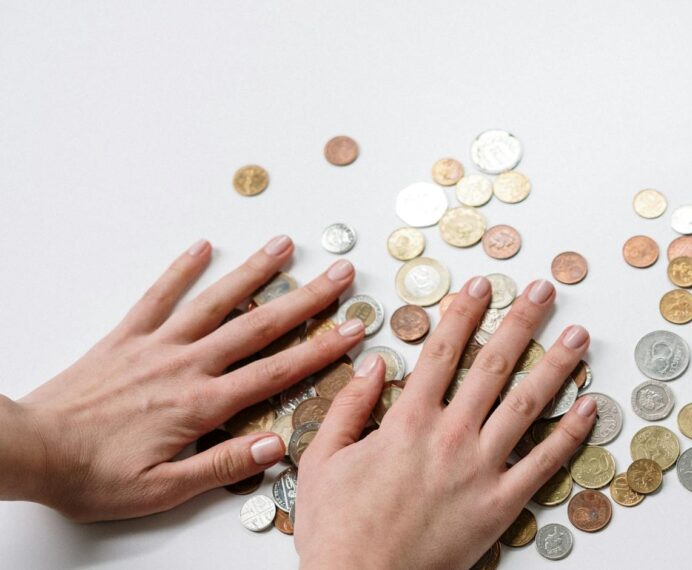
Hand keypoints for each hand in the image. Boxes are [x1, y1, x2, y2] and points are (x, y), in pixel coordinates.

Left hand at [5, 236, 364, 520]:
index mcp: (201, 405)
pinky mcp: (125, 337)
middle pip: (259, 326)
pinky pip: (158, 296)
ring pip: (216, 302)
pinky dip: (181, 269)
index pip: (276, 372)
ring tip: (285, 245)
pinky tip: (202, 246)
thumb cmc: (93, 476)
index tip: (355, 328)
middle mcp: (186, 365)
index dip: (321, 349)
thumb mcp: (162, 489)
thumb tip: (275, 446)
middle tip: (341, 274)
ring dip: (254, 272)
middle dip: (306, 299)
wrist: (29, 449)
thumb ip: (221, 466)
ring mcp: (156, 345)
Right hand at [294, 277, 595, 569]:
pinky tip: (590, 407)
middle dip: (522, 321)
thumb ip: (348, 408)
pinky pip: (545, 463)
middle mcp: (451, 436)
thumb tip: (373, 363)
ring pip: (528, 404)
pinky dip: (570, 433)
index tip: (482, 285)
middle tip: (544, 290)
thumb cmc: (337, 529)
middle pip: (495, 364)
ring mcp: (481, 469)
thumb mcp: (322, 461)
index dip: (465, 312)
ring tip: (579, 336)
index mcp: (408, 421)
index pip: (444, 351)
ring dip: (558, 365)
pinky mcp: (501, 504)